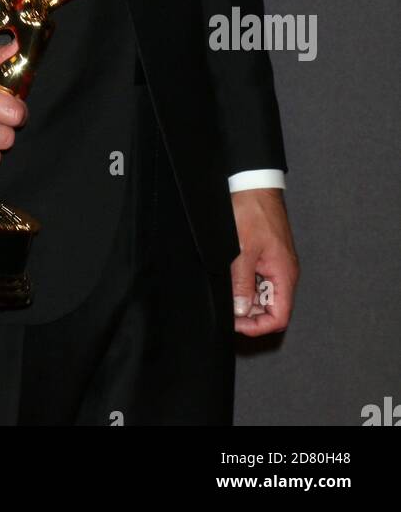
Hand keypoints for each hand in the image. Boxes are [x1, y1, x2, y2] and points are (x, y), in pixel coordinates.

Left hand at [229, 188, 299, 335]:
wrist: (254, 184)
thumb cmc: (252, 211)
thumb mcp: (242, 250)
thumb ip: (242, 283)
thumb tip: (241, 310)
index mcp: (284, 275)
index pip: (279, 317)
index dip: (258, 326)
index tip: (236, 324)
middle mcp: (283, 273)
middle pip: (271, 309)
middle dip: (250, 314)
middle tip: (227, 310)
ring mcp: (275, 264)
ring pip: (263, 295)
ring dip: (246, 299)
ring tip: (227, 293)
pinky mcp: (267, 256)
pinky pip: (259, 280)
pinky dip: (245, 284)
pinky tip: (231, 279)